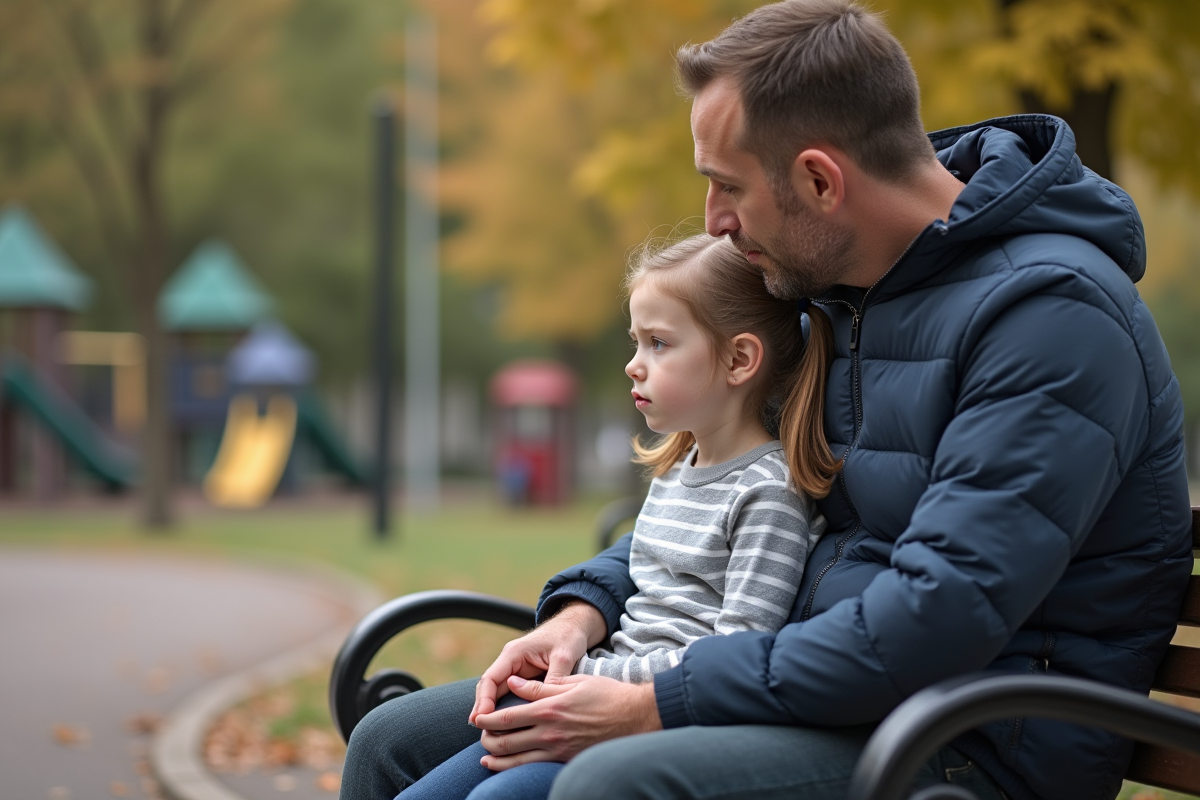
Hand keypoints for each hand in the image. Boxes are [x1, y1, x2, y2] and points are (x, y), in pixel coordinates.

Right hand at [469, 601, 606, 724]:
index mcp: (514, 653)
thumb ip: (554, 677)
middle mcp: (510, 662)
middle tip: (481, 732)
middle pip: (490, 688)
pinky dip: (505, 709)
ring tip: (489, 733)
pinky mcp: (524, 678)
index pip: (491, 678)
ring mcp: (516, 670)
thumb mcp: (564, 655)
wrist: (574, 627)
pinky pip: (509, 695)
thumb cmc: (568, 637)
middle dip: (484, 709)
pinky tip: (505, 727)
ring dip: (492, 711)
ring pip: (498, 693)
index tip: (481, 718)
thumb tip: (547, 703)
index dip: (484, 700)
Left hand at [474, 674, 661, 769]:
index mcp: (549, 708)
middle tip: (481, 736)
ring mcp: (557, 750)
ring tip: (486, 757)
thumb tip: (514, 684)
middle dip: (487, 741)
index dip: (487, 719)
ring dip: (496, 760)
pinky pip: (533, 768)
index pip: (507, 717)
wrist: (636, 717)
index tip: (478, 717)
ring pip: (516, 761)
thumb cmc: (606, 694)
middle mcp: (550, 732)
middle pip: (506, 742)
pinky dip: (515, 769)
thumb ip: (541, 685)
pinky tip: (509, 766)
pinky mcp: (566, 760)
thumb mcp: (574, 681)